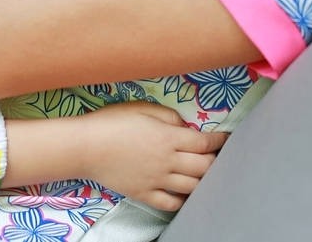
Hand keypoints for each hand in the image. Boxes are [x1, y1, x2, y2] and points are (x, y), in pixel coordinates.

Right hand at [77, 102, 226, 211]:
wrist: (86, 146)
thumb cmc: (112, 122)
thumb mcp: (143, 108)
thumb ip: (168, 116)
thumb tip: (185, 126)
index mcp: (168, 137)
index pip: (204, 142)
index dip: (219, 140)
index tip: (225, 138)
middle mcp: (167, 161)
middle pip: (204, 166)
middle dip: (215, 160)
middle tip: (216, 155)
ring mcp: (157, 181)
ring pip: (192, 186)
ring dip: (202, 179)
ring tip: (204, 173)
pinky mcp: (144, 194)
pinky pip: (171, 203)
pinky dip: (182, 199)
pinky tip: (184, 192)